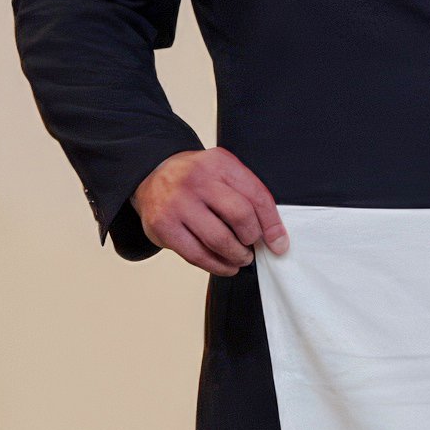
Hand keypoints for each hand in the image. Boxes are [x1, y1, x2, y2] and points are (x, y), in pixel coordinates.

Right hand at [133, 148, 287, 275]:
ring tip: (241, 258)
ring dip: (237, 256)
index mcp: (219, 163)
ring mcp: (177, 203)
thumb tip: (274, 237)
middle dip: (253, 238)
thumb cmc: (196, 179)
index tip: (278, 243)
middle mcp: (197, 180)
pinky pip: (197, 255)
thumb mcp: (222, 172)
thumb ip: (247, 196)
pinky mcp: (163, 226)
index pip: (257, 196)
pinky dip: (217, 266)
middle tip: (253, 246)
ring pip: (219, 240)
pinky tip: (226, 265)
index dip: (272, 224)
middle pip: (240, 216)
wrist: (151, 175)